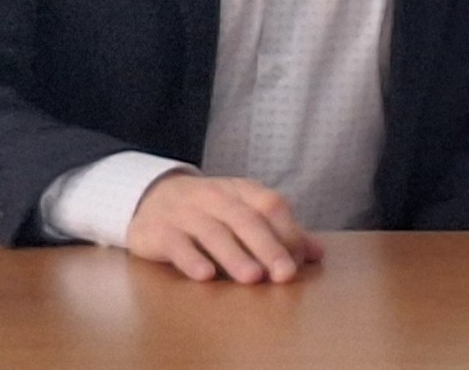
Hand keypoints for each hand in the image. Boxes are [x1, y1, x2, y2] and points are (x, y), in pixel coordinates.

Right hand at [126, 174, 322, 282]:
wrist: (151, 197)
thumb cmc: (209, 212)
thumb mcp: (243, 213)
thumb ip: (279, 233)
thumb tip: (317, 254)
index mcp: (240, 191)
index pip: (270, 205)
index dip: (287, 231)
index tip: (300, 262)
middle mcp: (214, 197)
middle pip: (245, 219)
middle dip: (267, 247)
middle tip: (285, 275)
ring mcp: (185, 213)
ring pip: (213, 232)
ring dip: (234, 255)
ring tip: (252, 278)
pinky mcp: (158, 231)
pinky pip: (176, 244)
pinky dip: (191, 258)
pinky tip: (205, 276)